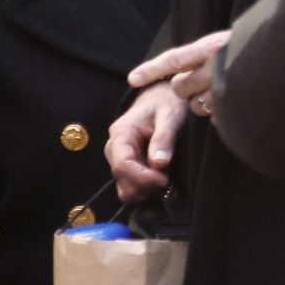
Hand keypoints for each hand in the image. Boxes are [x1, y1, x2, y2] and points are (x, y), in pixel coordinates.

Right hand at [105, 81, 186, 201]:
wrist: (162, 96)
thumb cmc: (166, 102)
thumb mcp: (169, 115)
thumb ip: (163, 138)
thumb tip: (158, 164)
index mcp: (121, 133)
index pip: (122, 164)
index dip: (142, 178)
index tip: (163, 179)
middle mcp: (115, 147)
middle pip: (121, 178)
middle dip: (144, 185)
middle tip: (167, 179)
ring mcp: (119, 157)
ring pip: (124, 186)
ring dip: (144, 189)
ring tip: (164, 177)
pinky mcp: (127, 164)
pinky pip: (130, 185)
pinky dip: (144, 188)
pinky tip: (159, 177)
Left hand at [128, 31, 230, 116]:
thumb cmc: (253, 50)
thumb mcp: (228, 42)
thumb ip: (204, 55)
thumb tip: (178, 76)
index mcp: (211, 47)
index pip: (174, 59)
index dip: (151, 70)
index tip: (132, 79)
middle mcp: (216, 66)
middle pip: (180, 88)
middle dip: (186, 89)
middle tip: (201, 83)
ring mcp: (227, 88)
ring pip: (197, 106)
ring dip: (203, 103)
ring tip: (222, 93)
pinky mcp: (236, 107)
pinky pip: (216, 118)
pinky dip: (220, 114)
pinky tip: (232, 104)